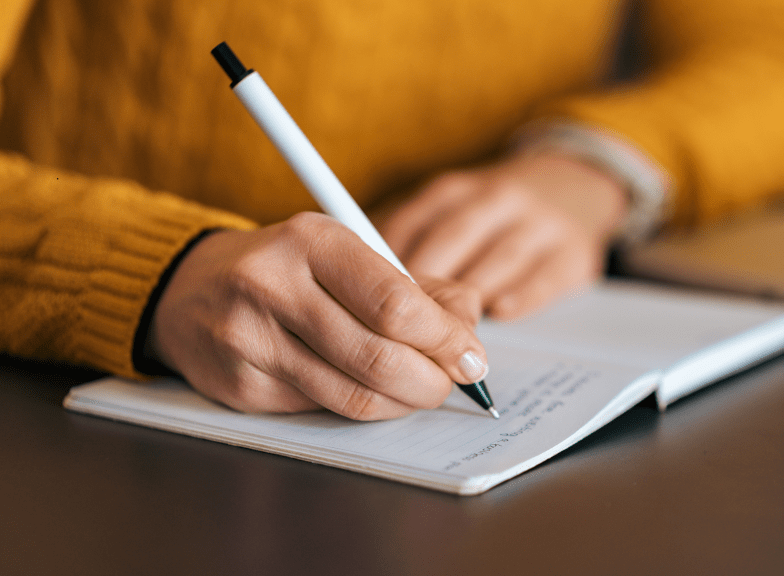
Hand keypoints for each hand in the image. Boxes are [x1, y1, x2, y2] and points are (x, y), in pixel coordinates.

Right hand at [145, 212, 487, 419]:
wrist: (190, 289)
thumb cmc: (290, 269)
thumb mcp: (350, 255)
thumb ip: (418, 286)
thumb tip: (469, 326)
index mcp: (312, 240)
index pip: (395, 303)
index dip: (445, 339)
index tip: (471, 355)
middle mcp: (273, 285)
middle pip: (378, 356)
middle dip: (431, 380)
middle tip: (449, 382)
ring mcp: (250, 339)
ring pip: (353, 395)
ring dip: (402, 402)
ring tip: (418, 390)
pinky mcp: (240, 386)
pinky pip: (322, 410)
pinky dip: (362, 407)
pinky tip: (371, 391)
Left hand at [382, 153, 627, 319]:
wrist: (573, 187)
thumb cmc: (492, 216)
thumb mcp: (450, 211)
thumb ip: (411, 243)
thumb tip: (358, 286)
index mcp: (456, 190)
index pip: (414, 223)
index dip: (389, 264)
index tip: (369, 298)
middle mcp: (498, 199)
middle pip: (454, 239)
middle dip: (426, 284)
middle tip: (404, 325)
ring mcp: (540, 223)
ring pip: (499, 258)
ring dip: (470, 296)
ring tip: (446, 332)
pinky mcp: (573, 252)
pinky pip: (544, 276)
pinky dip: (521, 295)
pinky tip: (501, 312)